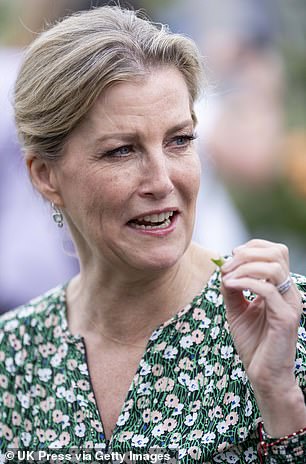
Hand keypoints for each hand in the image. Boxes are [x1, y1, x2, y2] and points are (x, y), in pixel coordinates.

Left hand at [221, 239, 305, 435]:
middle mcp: (289, 293)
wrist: (263, 375)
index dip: (251, 247)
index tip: (230, 258)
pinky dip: (245, 282)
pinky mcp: (285, 318)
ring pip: (274, 267)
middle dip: (247, 253)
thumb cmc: (253, 343)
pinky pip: (267, 290)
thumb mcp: (237, 310)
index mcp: (281, 288)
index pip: (275, 251)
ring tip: (227, 277)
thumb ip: (232, 288)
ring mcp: (290, 304)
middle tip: (226, 266)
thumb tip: (223, 268)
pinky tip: (229, 286)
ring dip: (244, 267)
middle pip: (277, 252)